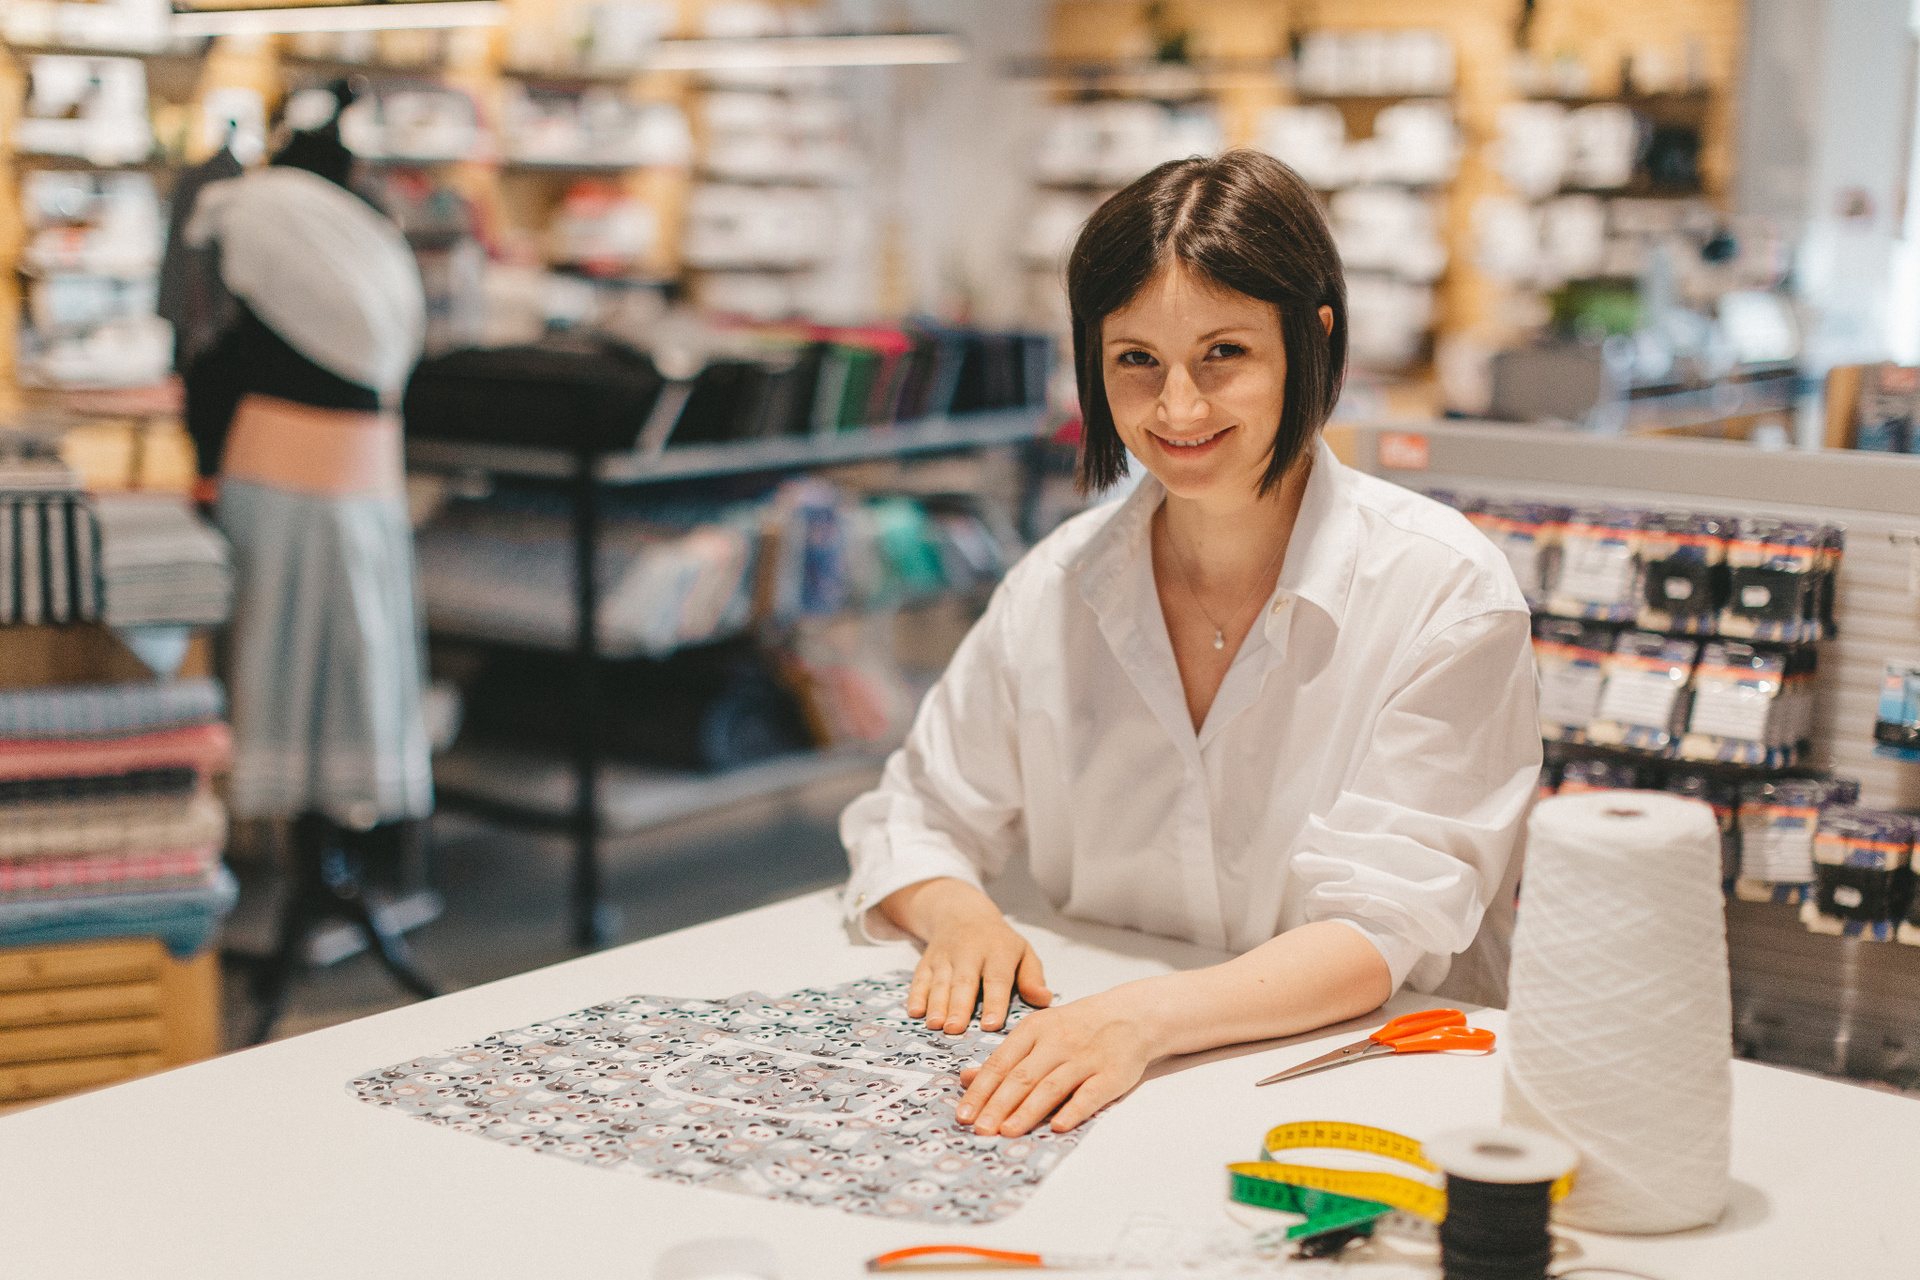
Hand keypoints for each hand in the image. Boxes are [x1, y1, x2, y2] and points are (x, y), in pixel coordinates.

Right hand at [879, 878, 1050, 1034]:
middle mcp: (970, 952)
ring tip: (936, 1026)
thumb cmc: (999, 942)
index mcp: (998, 951)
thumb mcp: (1023, 952)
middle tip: (956, 1029)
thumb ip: (1032, 978)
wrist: (963, 912)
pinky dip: (915, 995)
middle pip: (964, 982)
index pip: (997, 979)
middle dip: (959, 1006)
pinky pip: (919, 978)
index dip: (994, 1003)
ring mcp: (945, 956)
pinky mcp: (927, 960)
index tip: (991, 1025)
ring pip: (940, 982)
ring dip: (936, 1004)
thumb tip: (1043, 1000)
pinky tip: (915, 1012)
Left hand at [954, 984, 1166, 1136]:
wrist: (1132, 1014)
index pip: (1001, 1063)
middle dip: (998, 1105)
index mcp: (1034, 1029)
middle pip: (1022, 1077)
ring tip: (1007, 1131)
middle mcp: (1057, 1042)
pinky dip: (1074, 1110)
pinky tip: (1058, 1126)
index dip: (981, 1090)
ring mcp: (1086, 1058)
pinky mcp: (1112, 1074)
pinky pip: (1090, 1094)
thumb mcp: (1038, 1031)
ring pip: (1052, 1087)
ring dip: (1028, 1111)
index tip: (963, 1115)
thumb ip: (1005, 1057)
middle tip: (980, 1129)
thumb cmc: (1076, 1027)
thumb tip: (967, 1079)